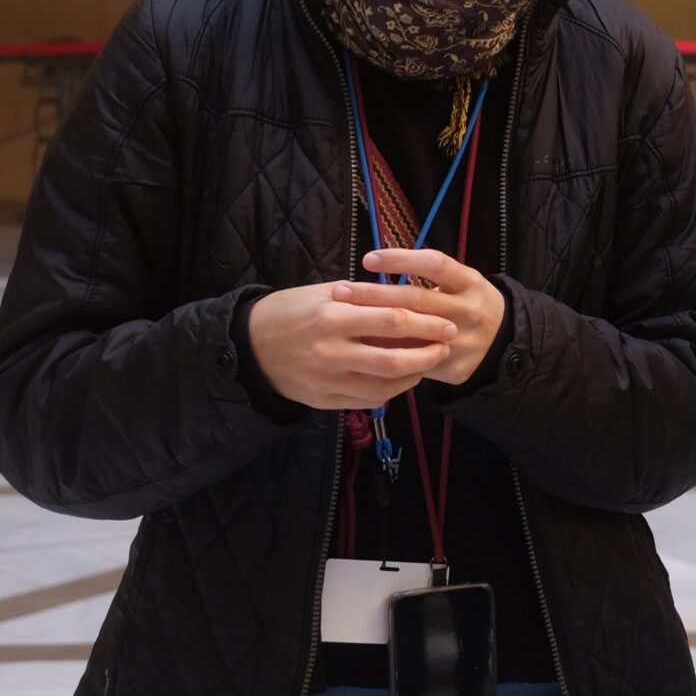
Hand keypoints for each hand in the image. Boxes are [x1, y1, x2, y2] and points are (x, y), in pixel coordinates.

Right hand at [247, 281, 455, 410]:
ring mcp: (325, 380)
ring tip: (429, 362)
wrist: (247, 345)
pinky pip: (366, 401)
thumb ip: (366, 299)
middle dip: (428, 354)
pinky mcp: (321, 401)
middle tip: (448, 345)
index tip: (447, 324)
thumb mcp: (326, 293)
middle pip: (393, 359)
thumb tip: (410, 300)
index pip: (392, 321)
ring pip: (383, 386)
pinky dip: (391, 391)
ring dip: (414, 375)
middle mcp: (330, 352)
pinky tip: (403, 378)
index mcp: (332, 317)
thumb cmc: (292, 310)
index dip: (426, 324)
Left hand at [335, 249, 507, 386]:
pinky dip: (389, 354)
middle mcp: (467, 310)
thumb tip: (378, 272)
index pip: (435, 264)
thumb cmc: (469, 305)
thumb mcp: (462, 284)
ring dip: (375, 326)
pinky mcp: (453, 368)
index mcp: (470, 283)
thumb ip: (430, 280)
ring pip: (412, 334)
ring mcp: (461, 341)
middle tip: (340, 291)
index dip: (401, 260)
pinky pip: (415, 362)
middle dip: (374, 294)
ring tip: (344, 319)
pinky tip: (362, 350)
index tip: (368, 259)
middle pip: (416, 299)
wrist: (505, 344)